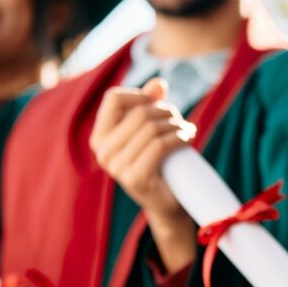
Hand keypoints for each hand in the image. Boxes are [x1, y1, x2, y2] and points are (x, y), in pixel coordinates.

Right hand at [90, 78, 196, 270]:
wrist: (166, 203)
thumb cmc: (158, 162)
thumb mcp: (150, 131)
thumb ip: (150, 105)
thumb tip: (158, 83)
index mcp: (99, 137)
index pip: (113, 98)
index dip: (139, 95)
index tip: (157, 105)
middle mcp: (102, 152)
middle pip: (139, 113)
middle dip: (166, 111)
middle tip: (180, 120)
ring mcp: (116, 167)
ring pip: (152, 128)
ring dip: (176, 124)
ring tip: (187, 130)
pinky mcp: (135, 178)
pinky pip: (160, 145)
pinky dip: (179, 137)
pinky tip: (188, 137)